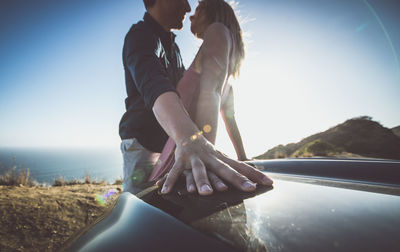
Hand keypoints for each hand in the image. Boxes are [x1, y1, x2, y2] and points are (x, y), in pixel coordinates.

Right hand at [157, 135, 272, 194]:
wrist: (188, 134)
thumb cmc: (208, 151)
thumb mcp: (222, 158)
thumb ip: (235, 168)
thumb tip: (255, 176)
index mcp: (222, 159)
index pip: (242, 167)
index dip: (255, 175)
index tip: (270, 183)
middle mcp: (211, 158)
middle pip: (225, 170)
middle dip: (237, 179)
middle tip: (249, 188)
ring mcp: (196, 159)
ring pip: (200, 172)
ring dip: (202, 182)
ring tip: (205, 194)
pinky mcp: (181, 161)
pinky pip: (175, 172)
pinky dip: (170, 181)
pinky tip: (166, 191)